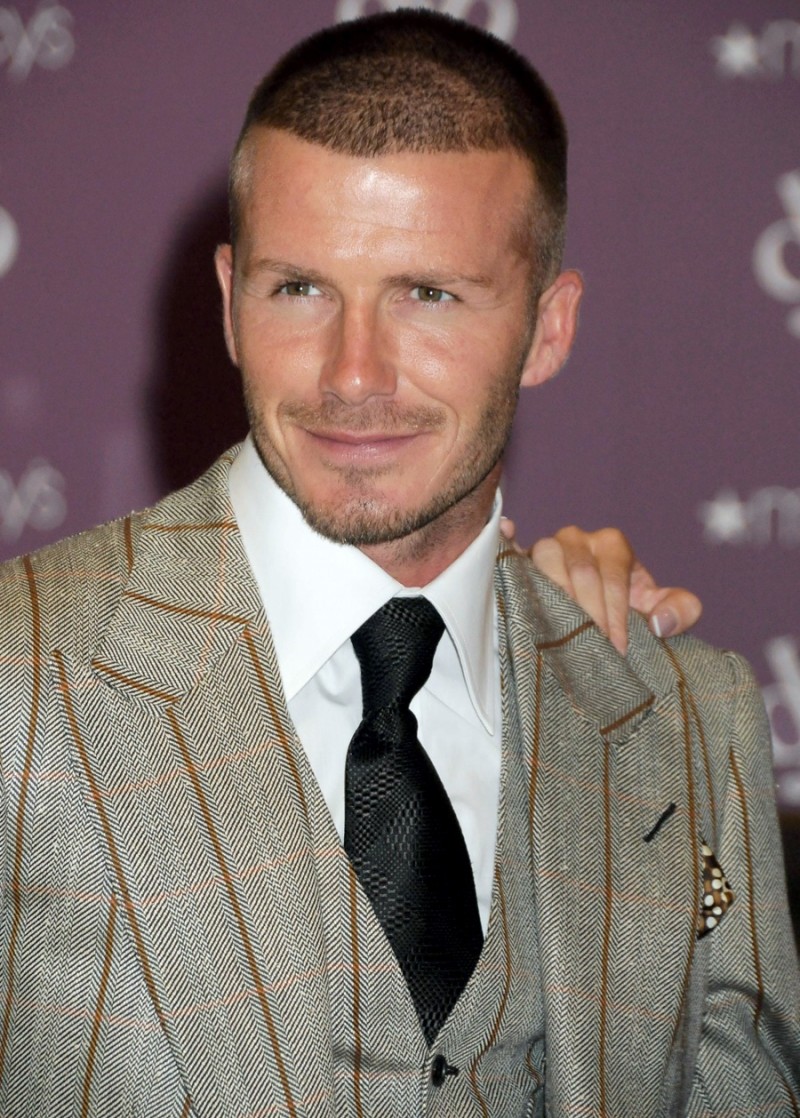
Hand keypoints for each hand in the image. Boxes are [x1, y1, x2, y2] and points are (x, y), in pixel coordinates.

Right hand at [500, 520, 701, 654]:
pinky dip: (508, 543)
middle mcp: (577, 538)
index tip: (616, 648)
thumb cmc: (627, 607)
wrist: (595, 608)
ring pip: (546, 561)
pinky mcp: (520, 558)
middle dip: (589, 615)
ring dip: (555, 599)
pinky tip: (508, 538)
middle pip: (581, 572)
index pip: (614, 577)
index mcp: (612, 544)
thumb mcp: (658, 609)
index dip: (616, 614)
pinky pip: (511, 548)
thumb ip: (680, 610)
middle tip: (593, 651)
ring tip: (562, 632)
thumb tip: (661, 622)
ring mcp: (545, 545)